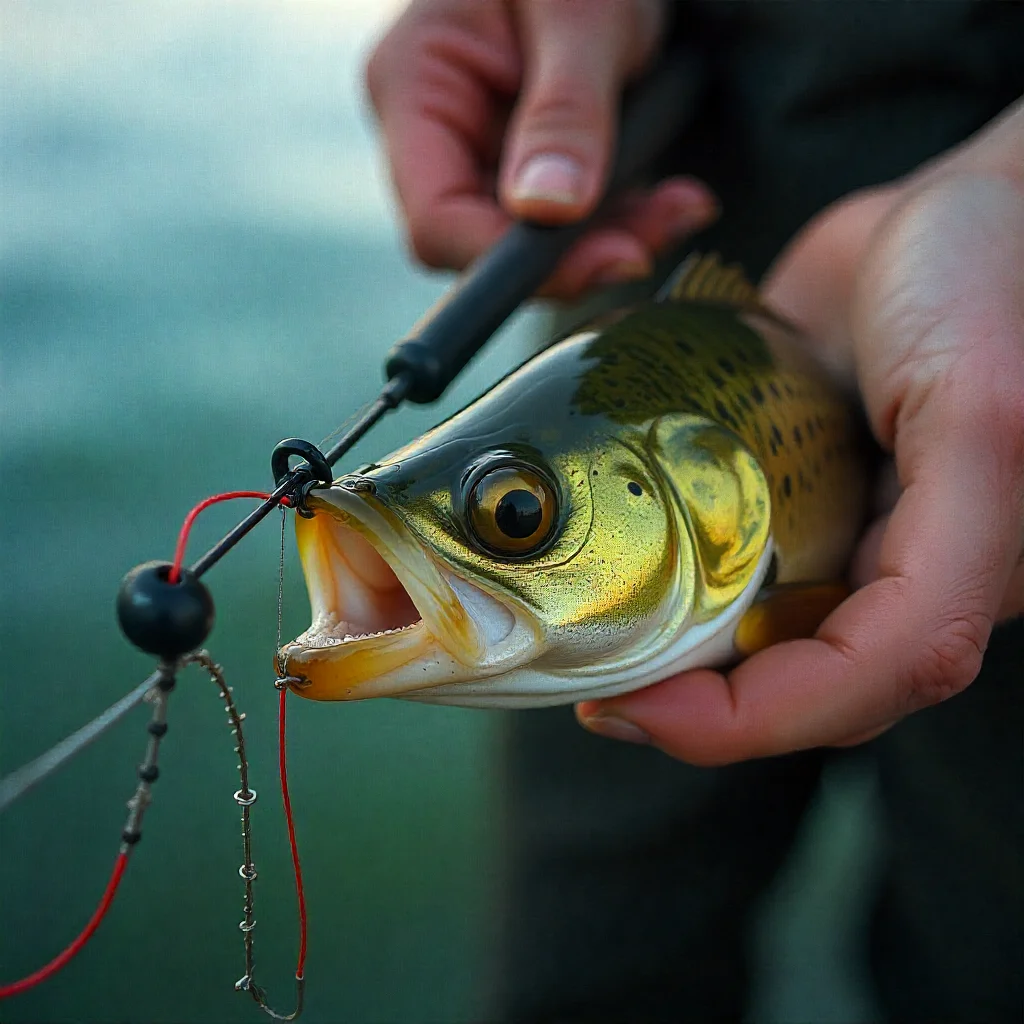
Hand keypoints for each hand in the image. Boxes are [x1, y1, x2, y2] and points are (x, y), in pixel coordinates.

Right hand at [365, 0, 717, 296]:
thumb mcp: (581, 10)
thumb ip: (564, 110)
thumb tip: (548, 213)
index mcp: (413, 86)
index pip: (437, 220)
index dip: (507, 263)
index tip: (601, 261)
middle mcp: (436, 131)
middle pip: (484, 243)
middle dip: (575, 255)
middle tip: (654, 241)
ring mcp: (478, 150)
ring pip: (532, 242)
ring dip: (611, 239)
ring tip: (681, 208)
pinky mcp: (522, 161)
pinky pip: (565, 218)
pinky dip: (621, 218)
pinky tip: (671, 198)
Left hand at [578, 101, 1023, 764]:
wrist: (959, 214)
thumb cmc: (992, 286)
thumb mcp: (983, 423)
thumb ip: (943, 564)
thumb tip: (879, 666)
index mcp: (961, 573)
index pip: (854, 686)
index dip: (746, 721)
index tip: (631, 708)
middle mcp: (902, 569)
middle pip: (801, 684)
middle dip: (698, 706)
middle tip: (595, 688)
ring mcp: (848, 534)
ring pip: (762, 640)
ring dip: (677, 660)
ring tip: (593, 649)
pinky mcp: (801, 496)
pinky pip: (738, 569)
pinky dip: (678, 590)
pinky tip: (623, 579)